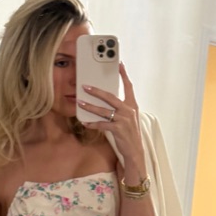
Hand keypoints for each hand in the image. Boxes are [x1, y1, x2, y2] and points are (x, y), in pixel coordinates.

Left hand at [78, 63, 146, 179]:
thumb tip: (106, 99)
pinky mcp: (118, 129)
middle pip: (111, 97)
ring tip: (80, 102)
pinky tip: (84, 122)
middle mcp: (129, 111)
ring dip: (90, 106)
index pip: (129, 87)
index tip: (119, 64)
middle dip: (97, 91)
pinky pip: (101, 124)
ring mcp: (124, 120)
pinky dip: (92, 123)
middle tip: (85, 86)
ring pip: (103, 110)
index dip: (124, 75)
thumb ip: (120, 108)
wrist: (135, 151)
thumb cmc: (129, 134)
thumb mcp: (129, 118)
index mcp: (132, 105)